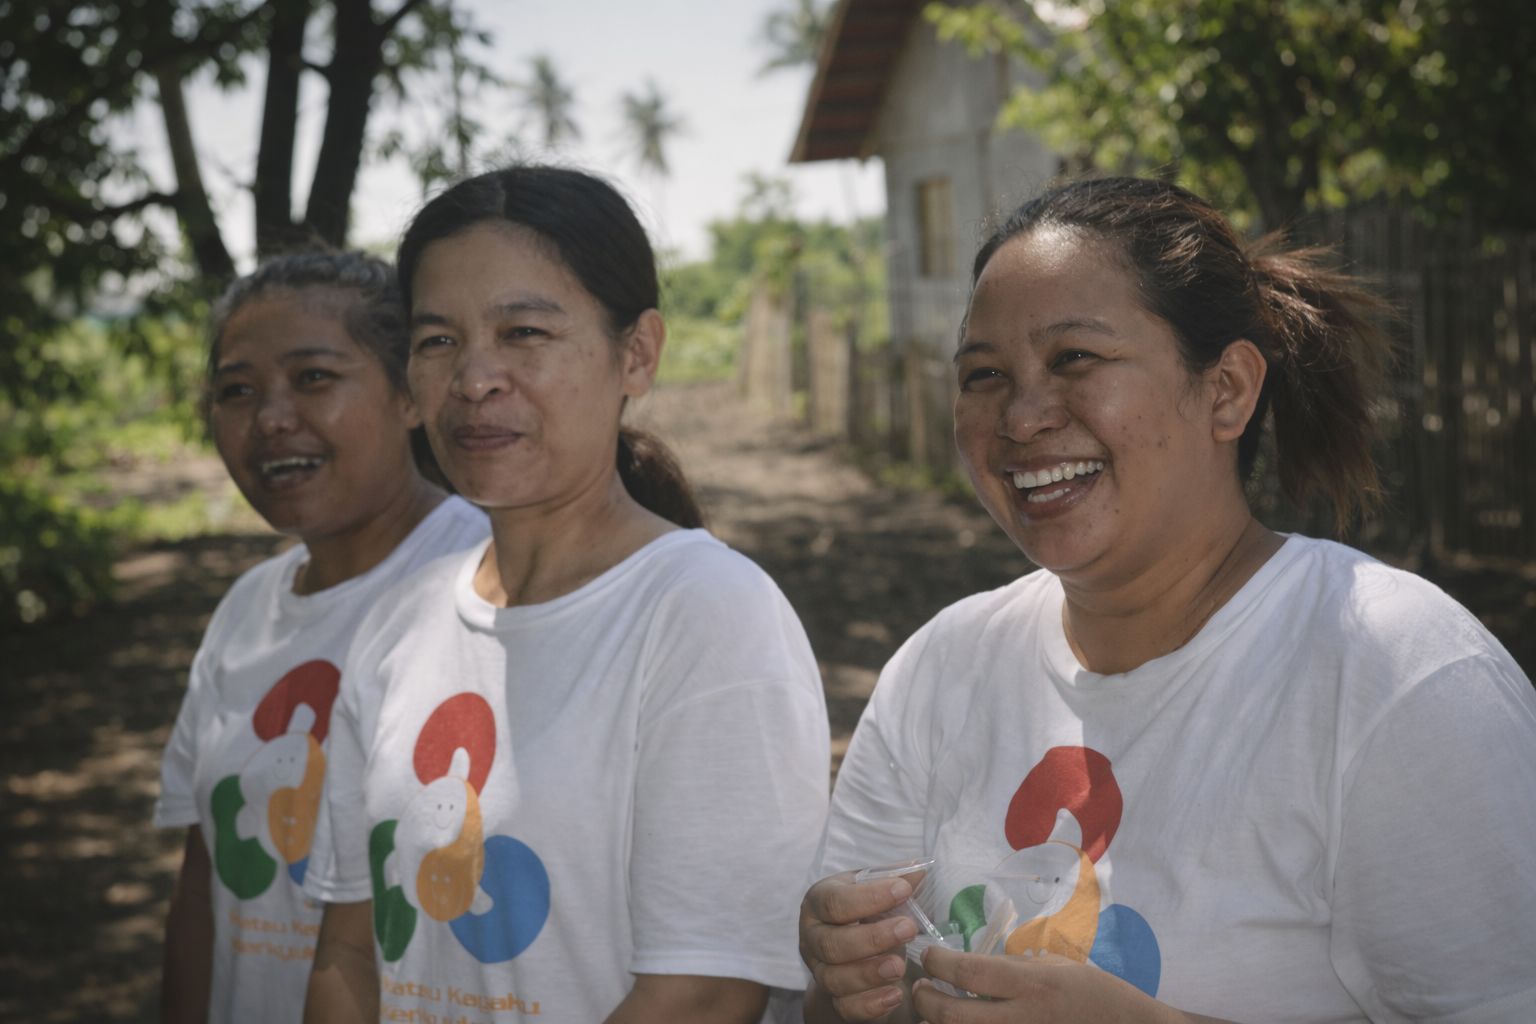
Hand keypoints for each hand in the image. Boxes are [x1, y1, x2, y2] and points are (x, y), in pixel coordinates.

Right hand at [800, 868, 924, 1021]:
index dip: (867, 897)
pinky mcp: (834, 1000)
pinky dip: (871, 1004)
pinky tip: (896, 994)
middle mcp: (812, 938)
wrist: (852, 953)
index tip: (903, 890)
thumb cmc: (865, 912)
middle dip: (871, 938)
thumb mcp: (875, 890)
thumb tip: (920, 868)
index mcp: (818, 903)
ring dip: (869, 973)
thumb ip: (895, 879)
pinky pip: (846, 1007)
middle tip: (909, 929)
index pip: (834, 901)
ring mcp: (820, 972)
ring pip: (835, 978)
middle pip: (831, 943)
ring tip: (900, 966)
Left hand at [913, 945, 1189, 1023]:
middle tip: (920, 987)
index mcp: (1031, 984)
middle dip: (925, 999)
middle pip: (951, 1014)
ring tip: (934, 1012)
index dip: (937, 962)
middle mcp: (1020, 1019)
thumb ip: (1016, 967)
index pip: (967, 971)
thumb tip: (974, 966)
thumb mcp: (1059, 966)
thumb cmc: (1098, 994)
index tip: (930, 956)